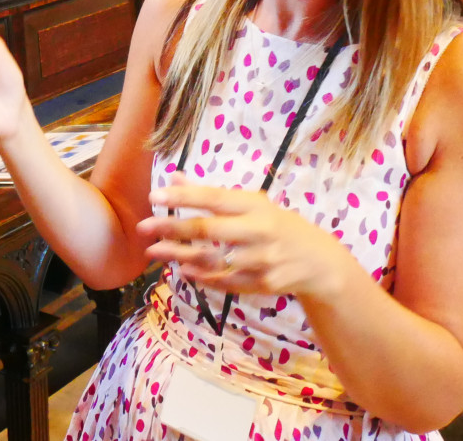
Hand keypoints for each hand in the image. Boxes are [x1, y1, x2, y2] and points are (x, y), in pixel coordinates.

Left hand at [137, 179, 358, 302]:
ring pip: (213, 259)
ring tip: (153, 251)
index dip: (184, 197)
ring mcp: (262, 260)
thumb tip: (175, 177)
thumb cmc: (278, 225)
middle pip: (210, 230)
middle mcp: (259, 232)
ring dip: (180, 255)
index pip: (214, 198)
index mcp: (255, 206)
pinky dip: (202, 277)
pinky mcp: (263, 284)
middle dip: (173, 228)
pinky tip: (182, 270)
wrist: (319, 262)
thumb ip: (213, 193)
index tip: (154, 196)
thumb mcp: (252, 203)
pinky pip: (226, 282)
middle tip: (143, 227)